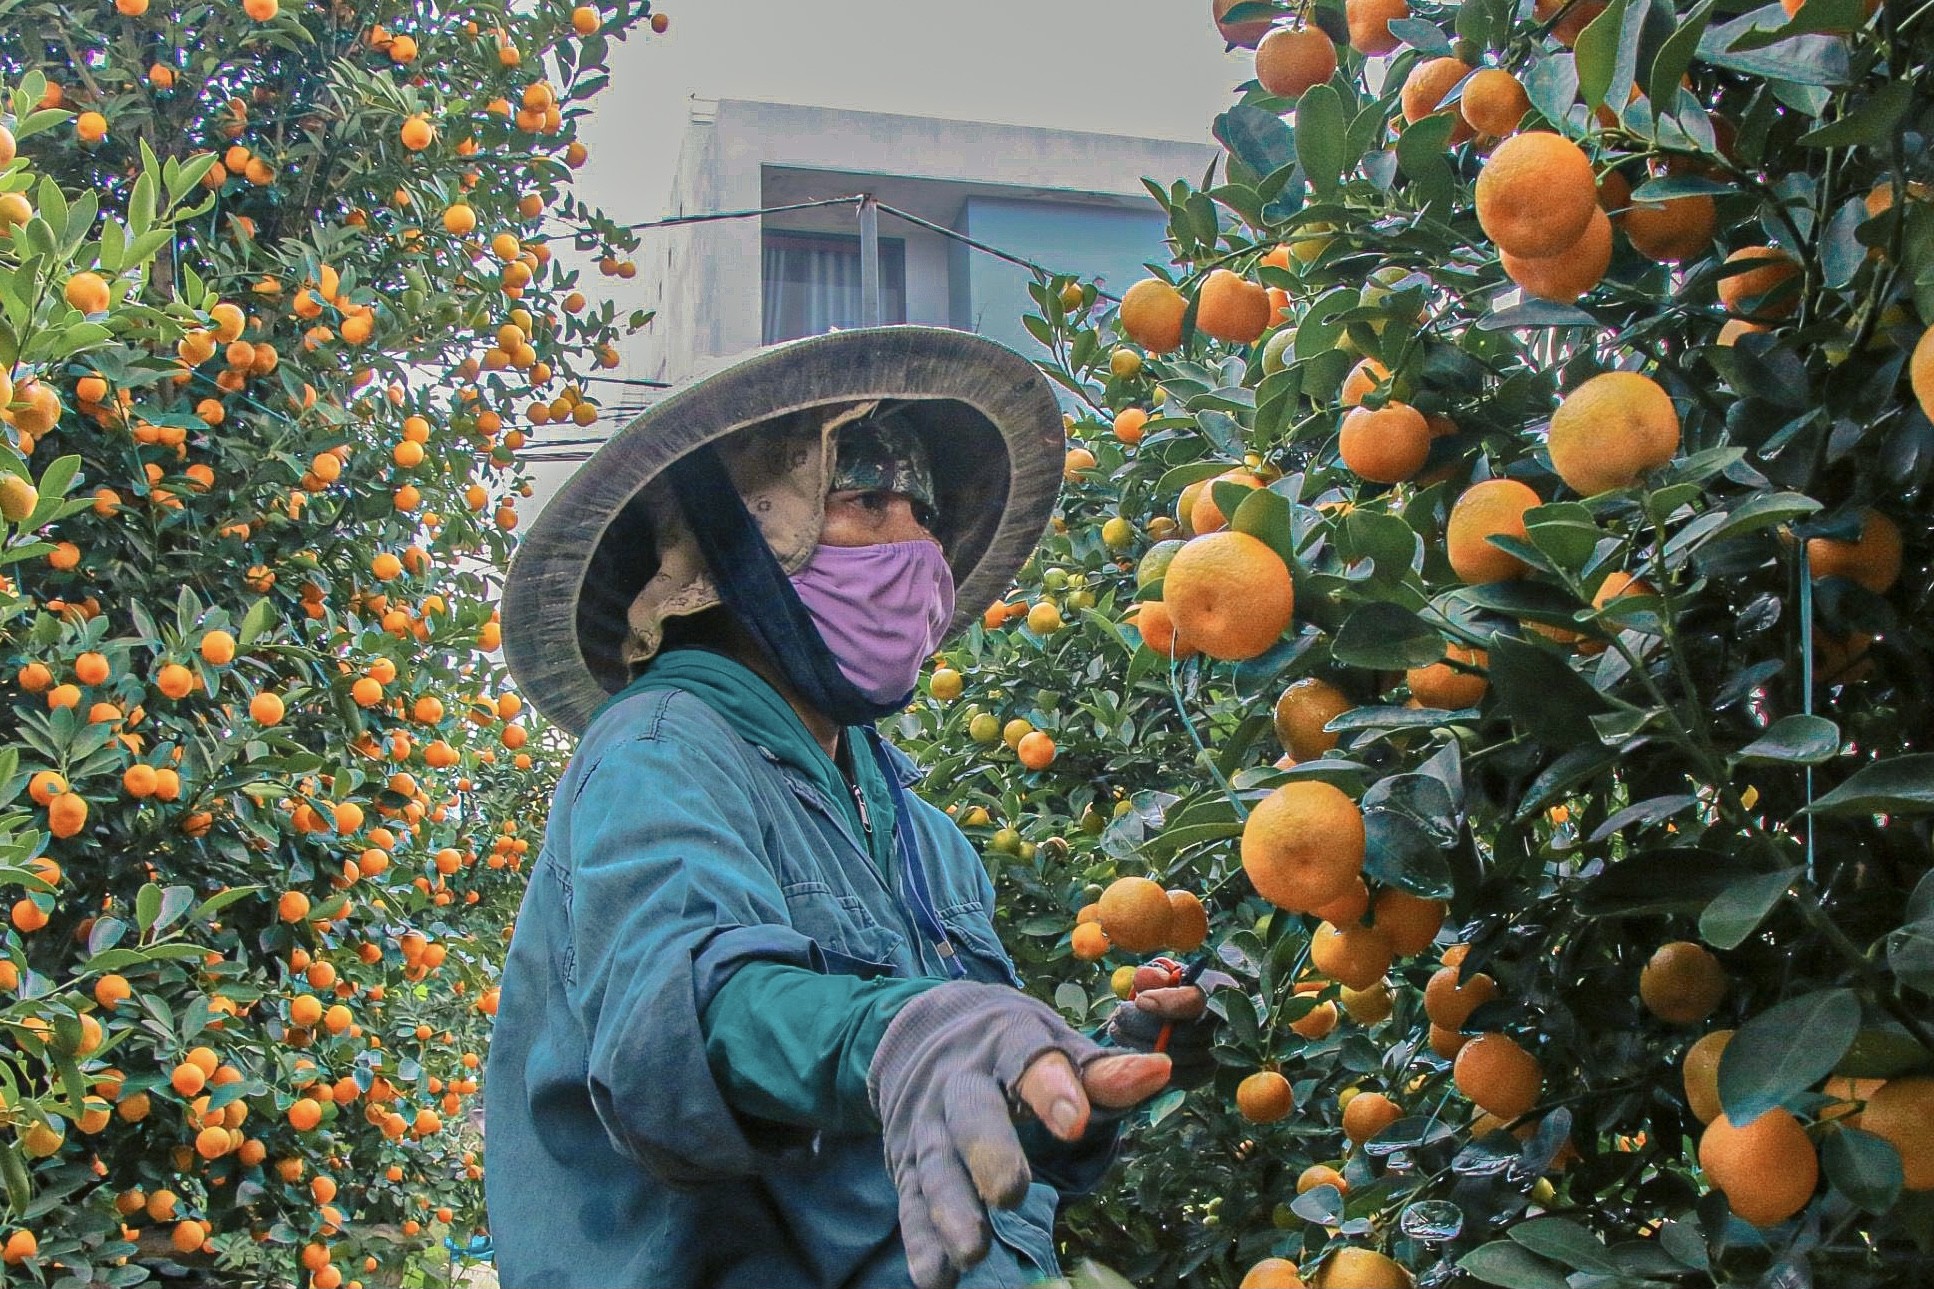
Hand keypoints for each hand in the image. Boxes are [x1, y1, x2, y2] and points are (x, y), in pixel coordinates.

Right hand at [867, 981, 1173, 1288]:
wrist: (922, 1033)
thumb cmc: (1010, 1048)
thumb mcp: (1052, 1043)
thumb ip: (1101, 1071)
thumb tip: (1159, 1072)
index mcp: (1004, 1043)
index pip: (1028, 1059)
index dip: (1051, 1089)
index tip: (1076, 1122)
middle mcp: (959, 1081)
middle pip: (971, 1112)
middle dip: (988, 1151)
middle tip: (1010, 1193)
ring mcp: (927, 1123)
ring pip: (935, 1164)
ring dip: (950, 1210)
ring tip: (971, 1252)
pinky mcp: (906, 1161)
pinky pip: (911, 1201)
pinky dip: (921, 1240)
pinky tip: (936, 1277)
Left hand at [1102, 957, 1237, 1088]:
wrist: (1186, 1010)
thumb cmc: (1172, 987)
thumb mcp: (1164, 973)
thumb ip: (1154, 975)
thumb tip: (1144, 979)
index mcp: (1216, 990)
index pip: (1196, 999)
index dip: (1168, 1002)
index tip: (1140, 1001)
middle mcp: (1223, 1023)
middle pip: (1186, 1033)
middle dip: (1145, 1026)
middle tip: (1117, 1017)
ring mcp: (1217, 1051)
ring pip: (1179, 1058)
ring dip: (1142, 1047)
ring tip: (1118, 1031)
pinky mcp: (1205, 1073)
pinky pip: (1177, 1077)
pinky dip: (1152, 1067)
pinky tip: (1132, 1050)